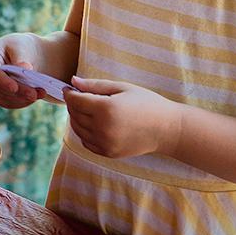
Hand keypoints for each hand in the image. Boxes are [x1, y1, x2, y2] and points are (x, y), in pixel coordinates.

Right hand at [0, 32, 46, 108]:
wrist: (23, 55)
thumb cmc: (21, 47)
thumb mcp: (22, 47)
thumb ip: (21, 58)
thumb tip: (24, 68)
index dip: (1, 81)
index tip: (14, 88)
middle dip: (17, 92)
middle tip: (35, 94)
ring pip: (2, 98)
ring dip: (21, 98)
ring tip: (40, 93)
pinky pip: (6, 103)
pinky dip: (21, 102)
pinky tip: (34, 97)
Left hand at [64, 76, 182, 158]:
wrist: (166, 129)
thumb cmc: (146, 103)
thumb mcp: (121, 88)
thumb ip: (95, 85)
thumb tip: (73, 81)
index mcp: (105, 109)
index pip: (75, 101)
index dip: (69, 93)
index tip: (69, 88)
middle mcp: (102, 128)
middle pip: (75, 114)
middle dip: (73, 104)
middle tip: (79, 96)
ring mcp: (105, 143)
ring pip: (78, 129)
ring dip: (76, 118)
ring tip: (86, 108)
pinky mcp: (108, 153)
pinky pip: (86, 142)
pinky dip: (84, 132)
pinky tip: (93, 123)